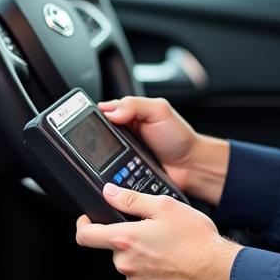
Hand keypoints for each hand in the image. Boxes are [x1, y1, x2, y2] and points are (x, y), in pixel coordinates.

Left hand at [75, 183, 242, 279]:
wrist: (217, 272)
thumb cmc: (195, 240)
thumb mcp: (164, 206)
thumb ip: (131, 199)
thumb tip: (110, 193)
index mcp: (125, 240)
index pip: (86, 236)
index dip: (83, 224)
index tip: (88, 220)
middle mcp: (127, 265)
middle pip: (114, 248)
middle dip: (128, 238)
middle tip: (153, 229)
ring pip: (131, 263)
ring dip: (143, 254)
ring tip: (169, 246)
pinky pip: (145, 278)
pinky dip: (154, 269)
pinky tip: (173, 261)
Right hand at [99, 96, 228, 203]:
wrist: (190, 166)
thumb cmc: (178, 136)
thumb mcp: (159, 110)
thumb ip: (134, 105)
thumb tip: (109, 110)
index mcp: (127, 114)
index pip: (102, 112)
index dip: (93, 116)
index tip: (88, 122)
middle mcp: (122, 133)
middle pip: (97, 136)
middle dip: (96, 140)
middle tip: (101, 143)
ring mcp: (122, 154)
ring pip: (100, 156)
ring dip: (102, 159)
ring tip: (109, 158)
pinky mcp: (124, 173)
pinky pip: (110, 173)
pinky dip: (110, 174)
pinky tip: (114, 173)